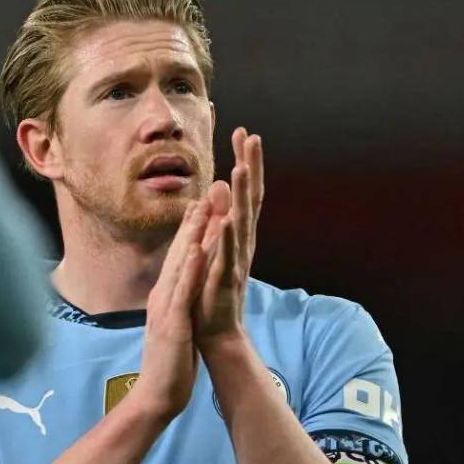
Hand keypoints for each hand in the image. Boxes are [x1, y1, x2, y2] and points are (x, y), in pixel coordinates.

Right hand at [128, 200, 211, 422]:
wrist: (156, 396)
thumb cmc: (170, 362)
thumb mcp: (175, 323)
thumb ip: (177, 302)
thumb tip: (183, 287)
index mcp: (167, 296)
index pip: (180, 257)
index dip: (192, 230)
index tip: (205, 203)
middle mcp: (163, 295)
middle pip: (179, 252)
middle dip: (195, 222)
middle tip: (208, 190)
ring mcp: (165, 308)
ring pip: (180, 265)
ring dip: (192, 235)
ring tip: (205, 207)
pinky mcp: (172, 324)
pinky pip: (181, 292)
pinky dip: (187, 269)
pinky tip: (194, 249)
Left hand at [195, 127, 264, 348]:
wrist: (215, 331)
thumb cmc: (212, 288)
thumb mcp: (215, 244)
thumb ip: (220, 215)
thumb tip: (223, 182)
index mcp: (239, 234)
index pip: (245, 191)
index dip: (246, 161)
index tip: (243, 132)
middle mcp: (243, 242)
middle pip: (251, 198)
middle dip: (250, 166)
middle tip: (250, 137)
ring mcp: (236, 260)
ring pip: (242, 222)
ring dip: (242, 195)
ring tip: (241, 168)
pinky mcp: (225, 280)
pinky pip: (227, 255)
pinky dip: (228, 237)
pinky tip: (227, 219)